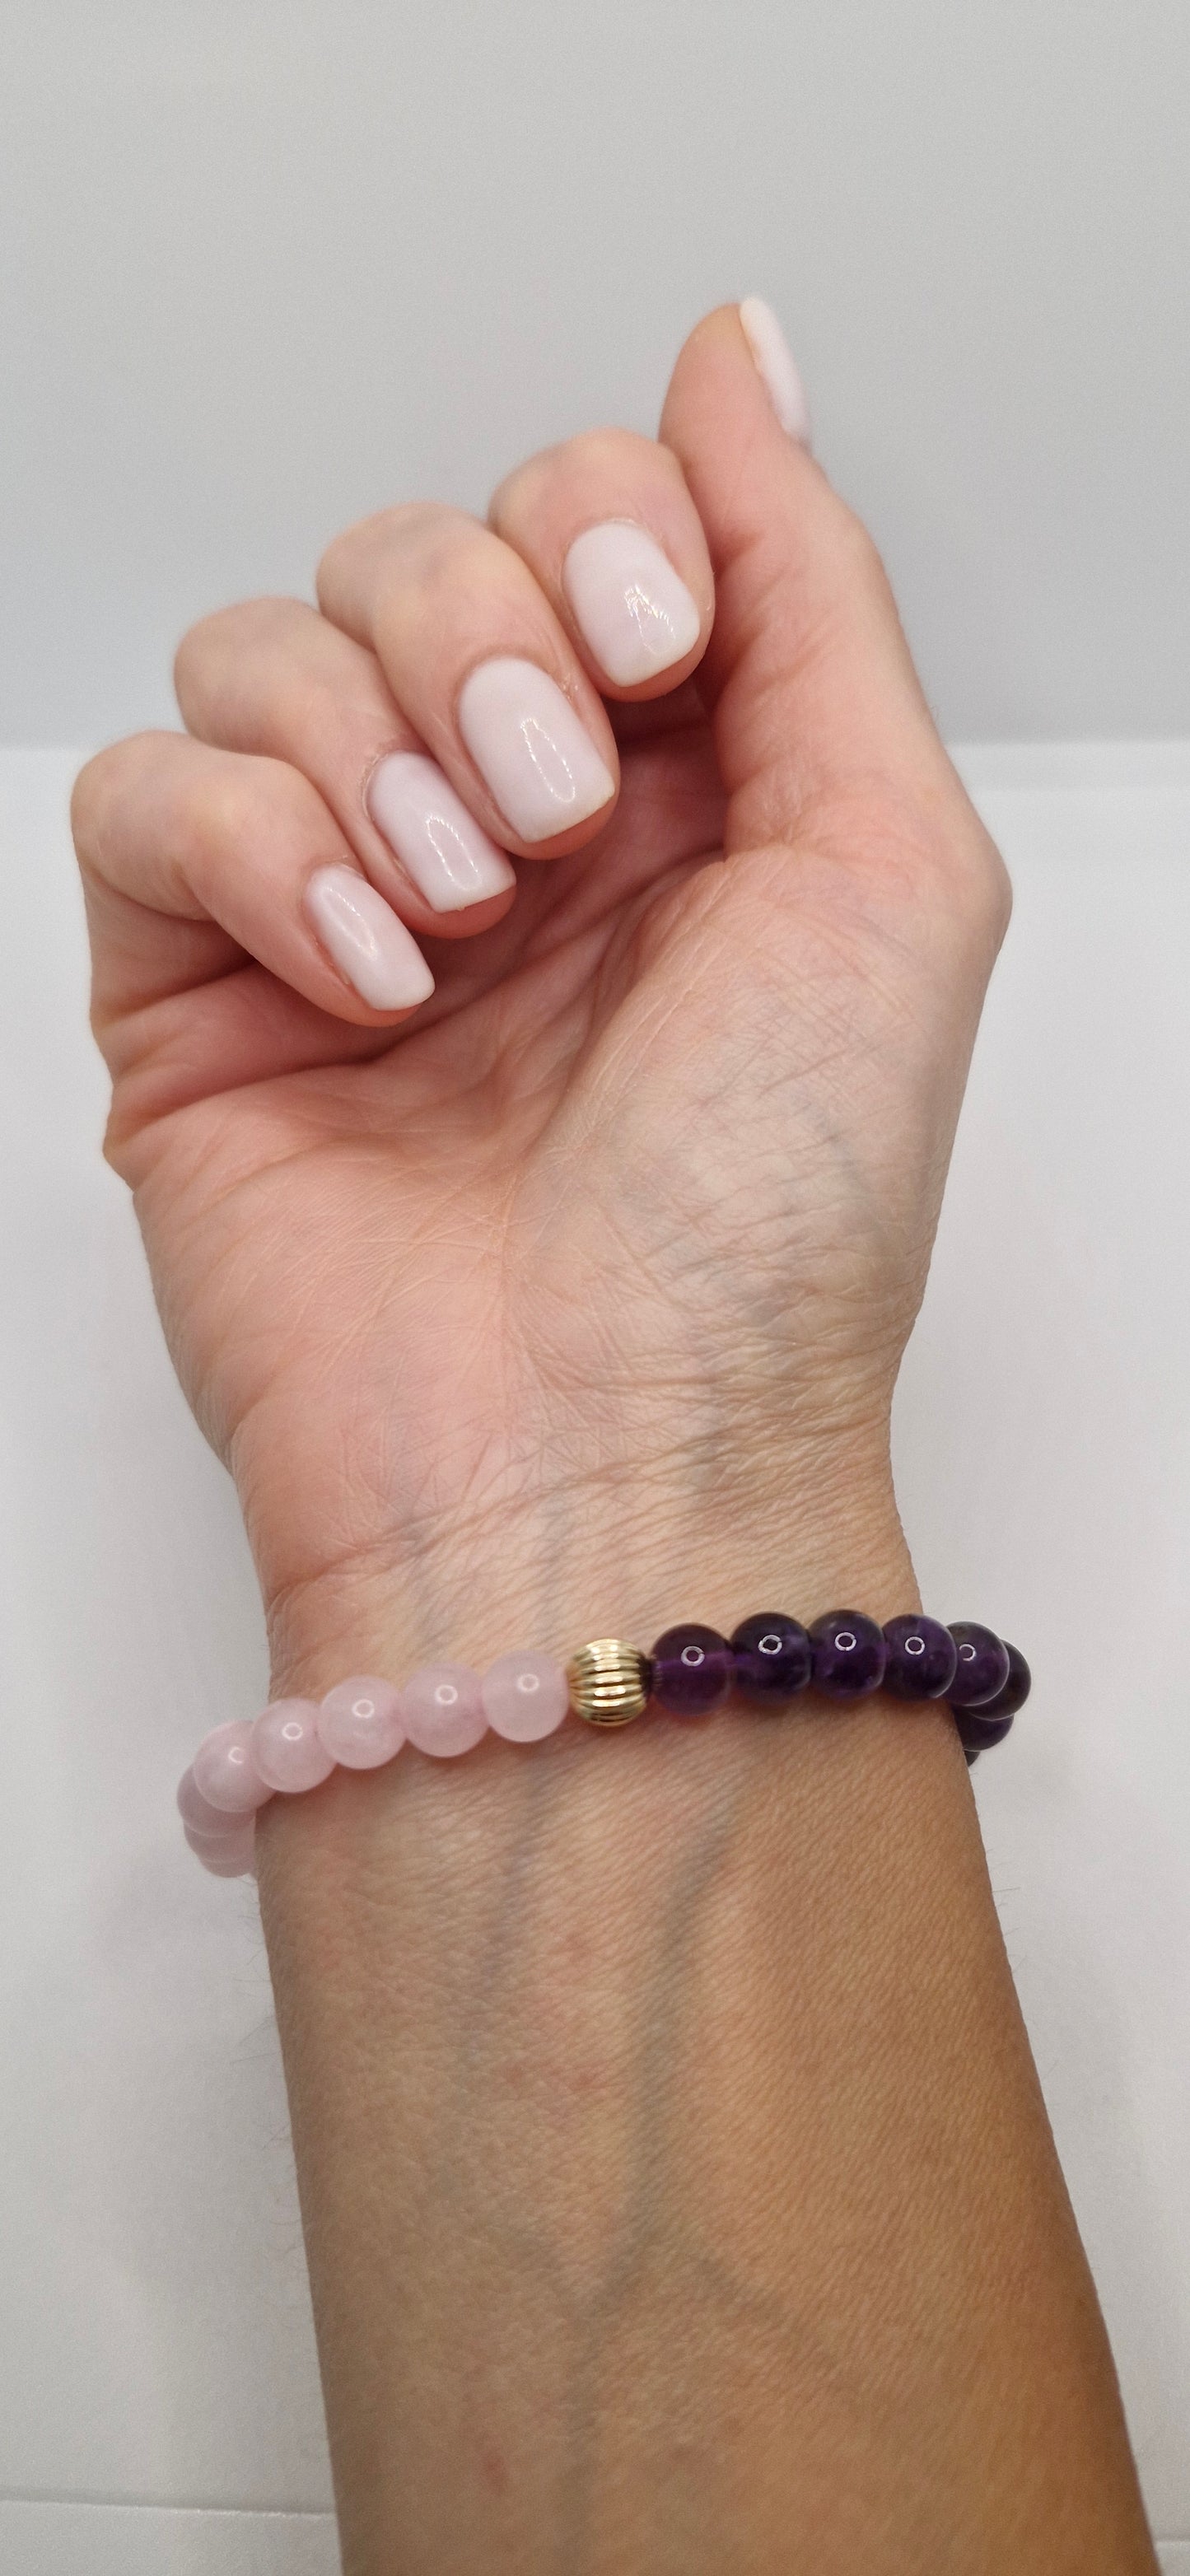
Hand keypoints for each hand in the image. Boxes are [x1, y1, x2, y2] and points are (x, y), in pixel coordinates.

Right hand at [72, 304, 1007, 1681]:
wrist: (603, 1458)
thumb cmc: (770, 1221)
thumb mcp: (889, 866)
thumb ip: (811, 588)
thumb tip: (731, 358)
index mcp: (675, 786)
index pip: (580, 512)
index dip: (598, 529)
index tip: (653, 658)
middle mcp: (502, 826)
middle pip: (413, 546)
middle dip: (483, 638)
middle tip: (558, 816)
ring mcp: (338, 905)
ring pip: (265, 646)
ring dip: (369, 750)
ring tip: (459, 921)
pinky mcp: (193, 992)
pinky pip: (144, 794)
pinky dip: (249, 850)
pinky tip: (363, 976)